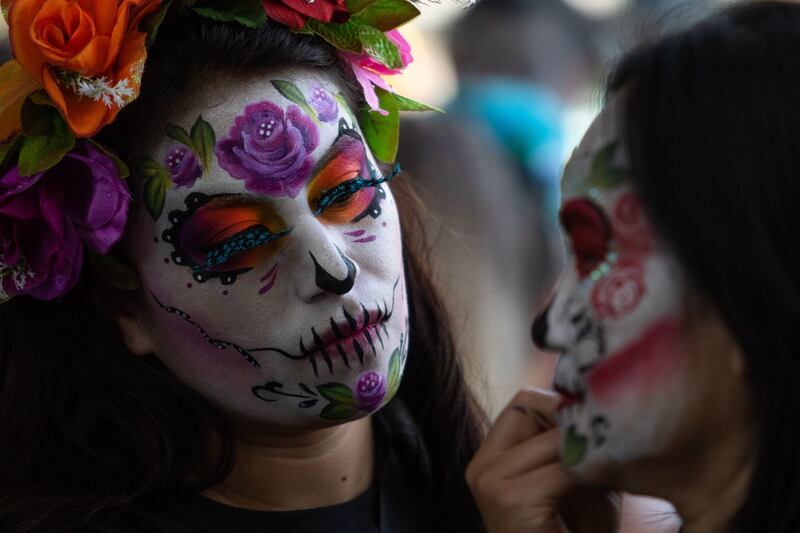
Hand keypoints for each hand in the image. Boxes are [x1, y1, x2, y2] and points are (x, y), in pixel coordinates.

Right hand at [466, 388, 619, 532]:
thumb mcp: (570, 478)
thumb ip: (572, 442)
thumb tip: (601, 398)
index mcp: (490, 459)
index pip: (524, 402)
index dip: (563, 407)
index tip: (596, 424)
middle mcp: (481, 466)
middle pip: (531, 407)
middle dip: (573, 423)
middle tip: (608, 439)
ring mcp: (489, 481)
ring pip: (552, 437)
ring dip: (586, 450)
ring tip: (609, 465)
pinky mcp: (509, 498)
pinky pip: (562, 469)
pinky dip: (589, 476)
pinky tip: (604, 488)